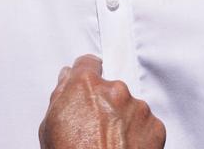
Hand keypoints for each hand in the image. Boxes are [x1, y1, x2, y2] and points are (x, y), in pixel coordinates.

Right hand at [39, 55, 165, 148]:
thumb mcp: (50, 124)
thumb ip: (60, 95)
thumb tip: (66, 80)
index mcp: (86, 85)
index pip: (88, 63)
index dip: (85, 74)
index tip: (88, 81)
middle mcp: (115, 90)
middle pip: (111, 87)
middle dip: (105, 102)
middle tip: (95, 126)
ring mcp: (137, 107)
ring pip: (130, 106)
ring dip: (122, 119)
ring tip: (109, 141)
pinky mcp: (154, 126)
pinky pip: (145, 124)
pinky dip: (138, 134)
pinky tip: (124, 147)